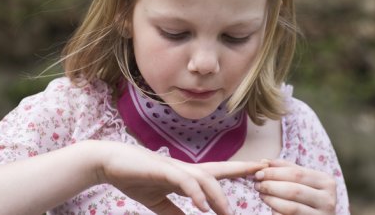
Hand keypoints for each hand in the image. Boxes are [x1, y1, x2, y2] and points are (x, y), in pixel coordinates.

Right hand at [96, 141, 266, 214]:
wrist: (109, 164)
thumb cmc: (135, 178)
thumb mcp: (158, 201)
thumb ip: (176, 212)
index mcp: (187, 176)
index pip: (218, 174)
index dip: (238, 172)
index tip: (259, 171)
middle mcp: (186, 169)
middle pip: (219, 169)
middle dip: (242, 169)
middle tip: (265, 170)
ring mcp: (175, 168)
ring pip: (204, 178)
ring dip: (218, 195)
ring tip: (227, 212)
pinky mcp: (162, 170)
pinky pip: (183, 182)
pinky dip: (195, 193)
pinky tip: (203, 206)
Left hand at [254, 159, 336, 214]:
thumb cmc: (306, 196)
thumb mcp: (301, 180)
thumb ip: (285, 169)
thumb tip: (263, 162)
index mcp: (326, 181)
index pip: (296, 173)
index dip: (274, 172)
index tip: (258, 172)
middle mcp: (328, 199)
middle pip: (293, 189)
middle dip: (271, 185)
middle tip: (256, 184)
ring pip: (291, 207)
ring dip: (271, 200)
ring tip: (261, 195)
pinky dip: (276, 212)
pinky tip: (271, 208)